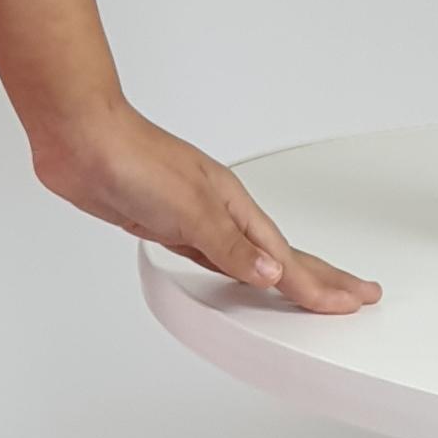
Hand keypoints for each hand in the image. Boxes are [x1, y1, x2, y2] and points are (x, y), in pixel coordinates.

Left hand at [31, 98, 380, 315]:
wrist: (80, 138)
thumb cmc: (132, 157)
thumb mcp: (189, 208)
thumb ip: (229, 246)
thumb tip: (271, 274)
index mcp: (232, 206)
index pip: (286, 258)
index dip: (319, 284)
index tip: (352, 300)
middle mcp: (218, 211)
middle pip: (279, 254)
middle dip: (319, 277)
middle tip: (357, 292)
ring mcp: (192, 216)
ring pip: (248, 256)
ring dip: (281, 274)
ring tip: (308, 288)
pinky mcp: (162, 222)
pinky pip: (214, 255)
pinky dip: (235, 270)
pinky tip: (237, 274)